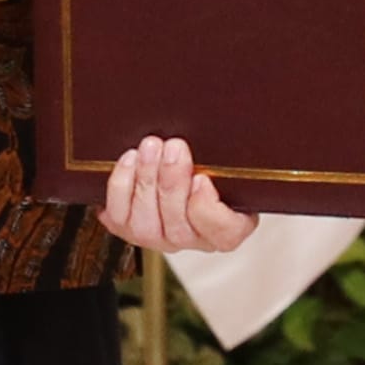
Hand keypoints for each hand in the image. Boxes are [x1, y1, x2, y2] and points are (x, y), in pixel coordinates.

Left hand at [96, 136, 255, 255]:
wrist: (176, 157)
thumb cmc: (211, 158)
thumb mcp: (231, 159)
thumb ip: (233, 157)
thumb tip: (245, 125)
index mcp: (229, 227)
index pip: (225, 234)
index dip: (208, 210)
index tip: (202, 178)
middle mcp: (193, 240)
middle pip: (179, 228)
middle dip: (172, 183)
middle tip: (174, 148)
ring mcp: (158, 239)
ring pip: (146, 226)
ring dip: (146, 181)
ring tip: (151, 147)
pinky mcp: (128, 229)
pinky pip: (119, 216)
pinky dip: (121, 186)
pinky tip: (130, 160)